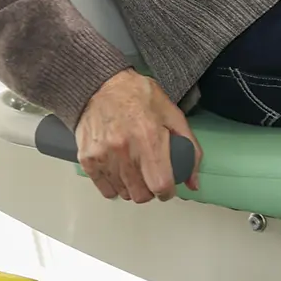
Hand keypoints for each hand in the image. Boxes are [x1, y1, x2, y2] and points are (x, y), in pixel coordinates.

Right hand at [75, 70, 200, 202]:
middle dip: (151, 191)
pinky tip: (120, 173)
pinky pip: (104, 188)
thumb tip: (193, 182)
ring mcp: (103, 156)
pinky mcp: (87, 159)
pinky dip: (114, 186)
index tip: (169, 187)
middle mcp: (124, 149)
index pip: (160, 184)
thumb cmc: (138, 96)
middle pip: (141, 195)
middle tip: (152, 178)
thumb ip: (189, 148)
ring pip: (123, 193)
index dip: (168, 191)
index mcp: (149, 137)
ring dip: (133, 188)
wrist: (101, 85)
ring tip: (136, 171)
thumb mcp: (172, 114)